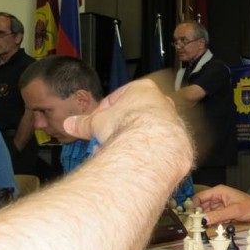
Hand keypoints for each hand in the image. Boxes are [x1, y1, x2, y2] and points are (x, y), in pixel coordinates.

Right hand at [63, 79, 179, 144]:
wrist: (154, 146)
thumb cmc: (128, 126)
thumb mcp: (97, 123)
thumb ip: (83, 123)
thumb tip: (70, 124)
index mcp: (143, 89)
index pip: (118, 98)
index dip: (103, 112)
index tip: (96, 124)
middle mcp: (162, 102)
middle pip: (133, 115)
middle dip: (116, 129)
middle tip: (104, 141)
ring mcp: (173, 120)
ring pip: (145, 130)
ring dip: (129, 141)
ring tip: (115, 153)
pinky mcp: (179, 139)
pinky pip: (157, 144)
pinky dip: (144, 151)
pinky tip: (132, 160)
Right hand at [193, 184, 249, 224]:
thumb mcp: (234, 211)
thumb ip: (218, 215)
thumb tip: (203, 219)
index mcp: (219, 191)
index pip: (199, 197)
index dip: (193, 206)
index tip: (190, 217)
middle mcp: (217, 197)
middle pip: (201, 206)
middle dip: (198, 215)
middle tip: (195, 225)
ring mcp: (220, 206)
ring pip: (206, 213)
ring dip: (205, 220)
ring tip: (202, 228)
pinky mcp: (223, 213)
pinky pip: (213, 218)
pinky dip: (211, 223)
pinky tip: (211, 228)